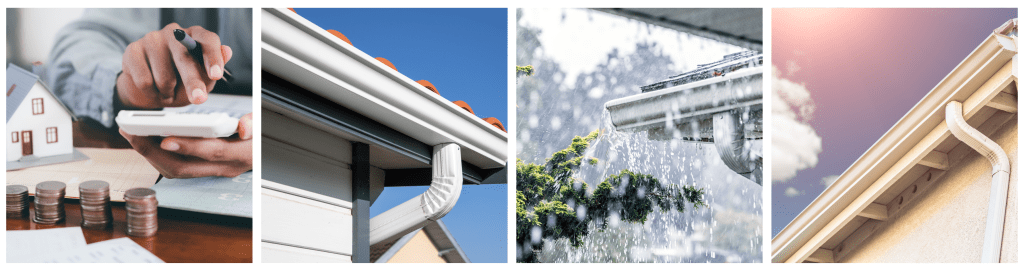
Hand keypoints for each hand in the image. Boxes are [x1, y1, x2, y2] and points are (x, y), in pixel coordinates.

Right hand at [117, 23, 233, 108]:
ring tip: (168, 91)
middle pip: (185, 58)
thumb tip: (227, 51)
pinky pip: (144, 80)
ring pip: (164, 75)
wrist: (149, 88)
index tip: (216, 75)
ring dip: (168, 92)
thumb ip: (212, 69)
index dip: (213, 57)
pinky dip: (152, 92)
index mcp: (195, 36)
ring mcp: (152, 39)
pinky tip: (152, 88)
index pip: (207, 40)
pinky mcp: (132, 51)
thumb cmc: (180, 80)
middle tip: (198, 99)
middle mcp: (174, 33)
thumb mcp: (201, 79)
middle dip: (192, 82)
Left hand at [120, 113, 252, 178]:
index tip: (165, 139)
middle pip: (183, 167)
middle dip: (153, 152)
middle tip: (132, 133)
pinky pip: (176, 167)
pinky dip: (157, 155)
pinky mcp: (201, 169)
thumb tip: (243, 127)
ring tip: (132, 135)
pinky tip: (145, 140)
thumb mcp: (261, 122)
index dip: (188, 146)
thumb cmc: (258, 134)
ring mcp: (211, 171)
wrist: (260, 148)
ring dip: (150, 155)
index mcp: (240, 155)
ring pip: (175, 170)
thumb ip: (253, 122)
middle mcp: (223, 168)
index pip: (211, 152)